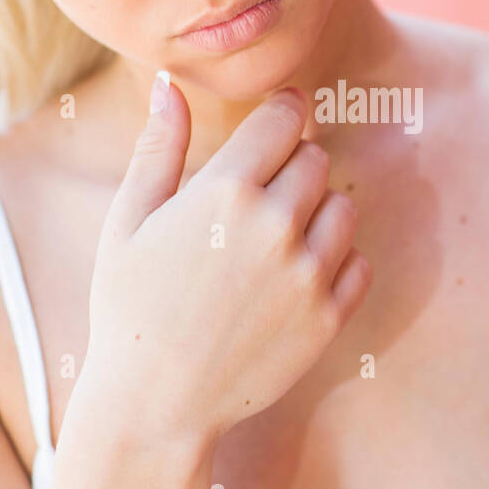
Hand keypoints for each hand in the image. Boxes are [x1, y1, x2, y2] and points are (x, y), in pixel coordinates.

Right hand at [83, 73, 372, 445]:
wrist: (153, 404)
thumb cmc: (129, 307)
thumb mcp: (128, 221)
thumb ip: (157, 147)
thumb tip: (169, 84)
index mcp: (226, 192)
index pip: (285, 118)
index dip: (283, 112)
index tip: (278, 120)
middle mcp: (276, 227)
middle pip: (316, 159)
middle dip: (293, 165)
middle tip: (259, 196)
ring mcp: (308, 276)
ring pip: (344, 208)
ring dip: (319, 211)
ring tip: (276, 238)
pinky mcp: (328, 319)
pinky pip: (360, 264)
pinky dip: (338, 261)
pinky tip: (297, 275)